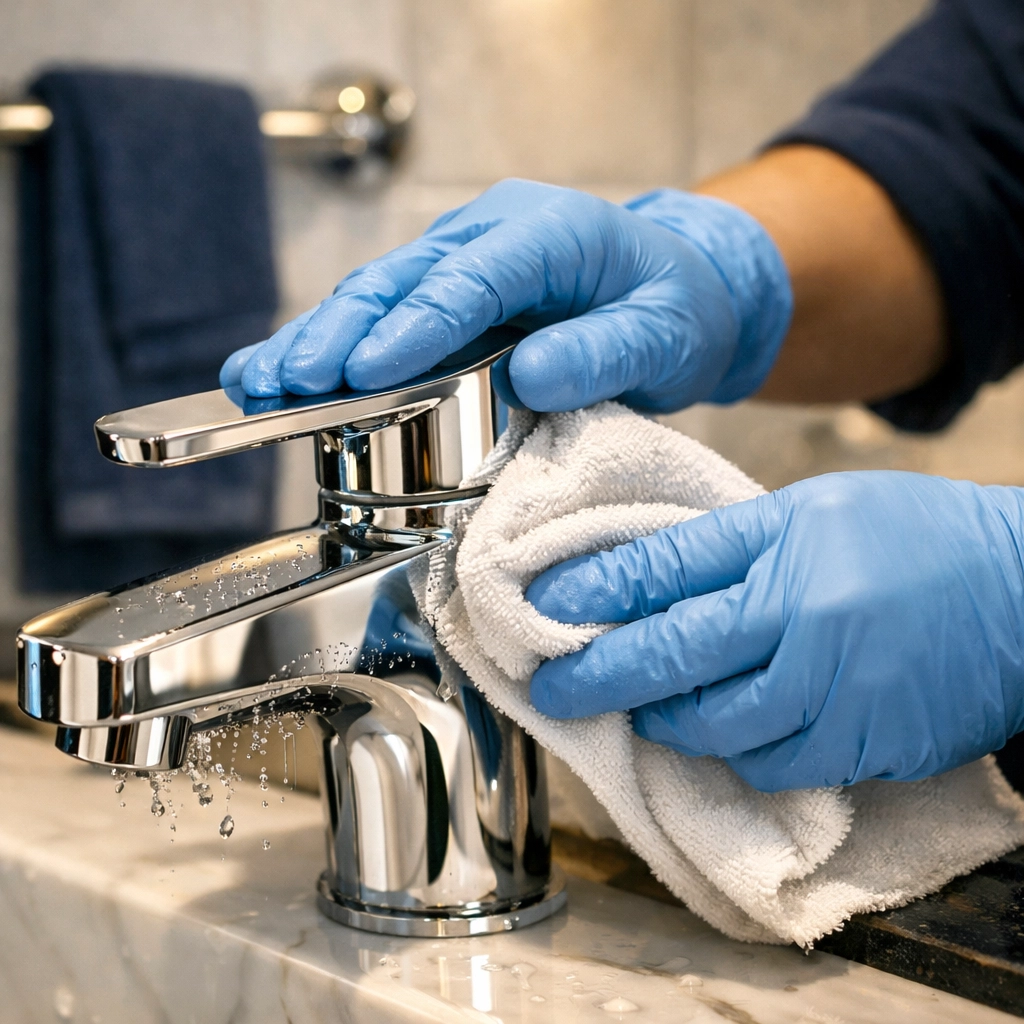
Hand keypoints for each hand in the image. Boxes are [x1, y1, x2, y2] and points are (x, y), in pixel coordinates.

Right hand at [220, 178, 791, 410]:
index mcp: (549, 234)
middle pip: (402, 280)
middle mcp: (492, 237)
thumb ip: (609, 351)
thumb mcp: (668, 333)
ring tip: (258, 383)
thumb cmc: (675, 308)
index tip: (366, 371)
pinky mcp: (446, 294)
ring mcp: (462, 262)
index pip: (471, 279)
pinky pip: (382, 317)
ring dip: (316, 341)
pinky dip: (332, 348)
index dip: (414, 327)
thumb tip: (534, 375)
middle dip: (339, 334)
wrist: (677, 290)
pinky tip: (277, 372)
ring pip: (375, 296)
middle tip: (287, 382)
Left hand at [526, 471, 1023, 790]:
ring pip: (713, 727)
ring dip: (664, 719)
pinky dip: (734, 751)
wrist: (1023, 595)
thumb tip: (648, 577)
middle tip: (550, 689)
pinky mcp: (860, 745)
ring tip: (641, 706)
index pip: (661, 569)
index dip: (591, 591)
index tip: (539, 605)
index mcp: (784, 545)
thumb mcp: (817, 511)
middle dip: (595, 676)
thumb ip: (733, 545)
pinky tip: (724, 730)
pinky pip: (770, 765)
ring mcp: (831, 692)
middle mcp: (800, 620)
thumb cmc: (916, 538)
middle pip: (669, 657)